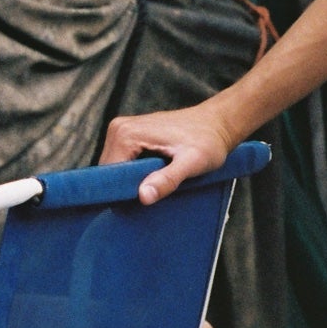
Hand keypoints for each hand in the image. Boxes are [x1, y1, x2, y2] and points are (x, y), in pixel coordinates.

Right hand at [101, 100, 238, 203]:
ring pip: (115, 169)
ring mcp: (123, 130)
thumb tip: (143, 196)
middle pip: (109, 173)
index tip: (144, 203)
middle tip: (155, 195)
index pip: (108, 175)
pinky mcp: (130, 135)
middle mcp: (119, 128)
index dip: (122, 194)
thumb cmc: (209, 142)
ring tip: (157, 185)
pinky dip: (135, 174)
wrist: (218, 124)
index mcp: (126, 134)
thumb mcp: (192, 163)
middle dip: (127, 188)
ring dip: (131, 182)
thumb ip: (168, 179)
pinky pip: (123, 162)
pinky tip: (155, 177)